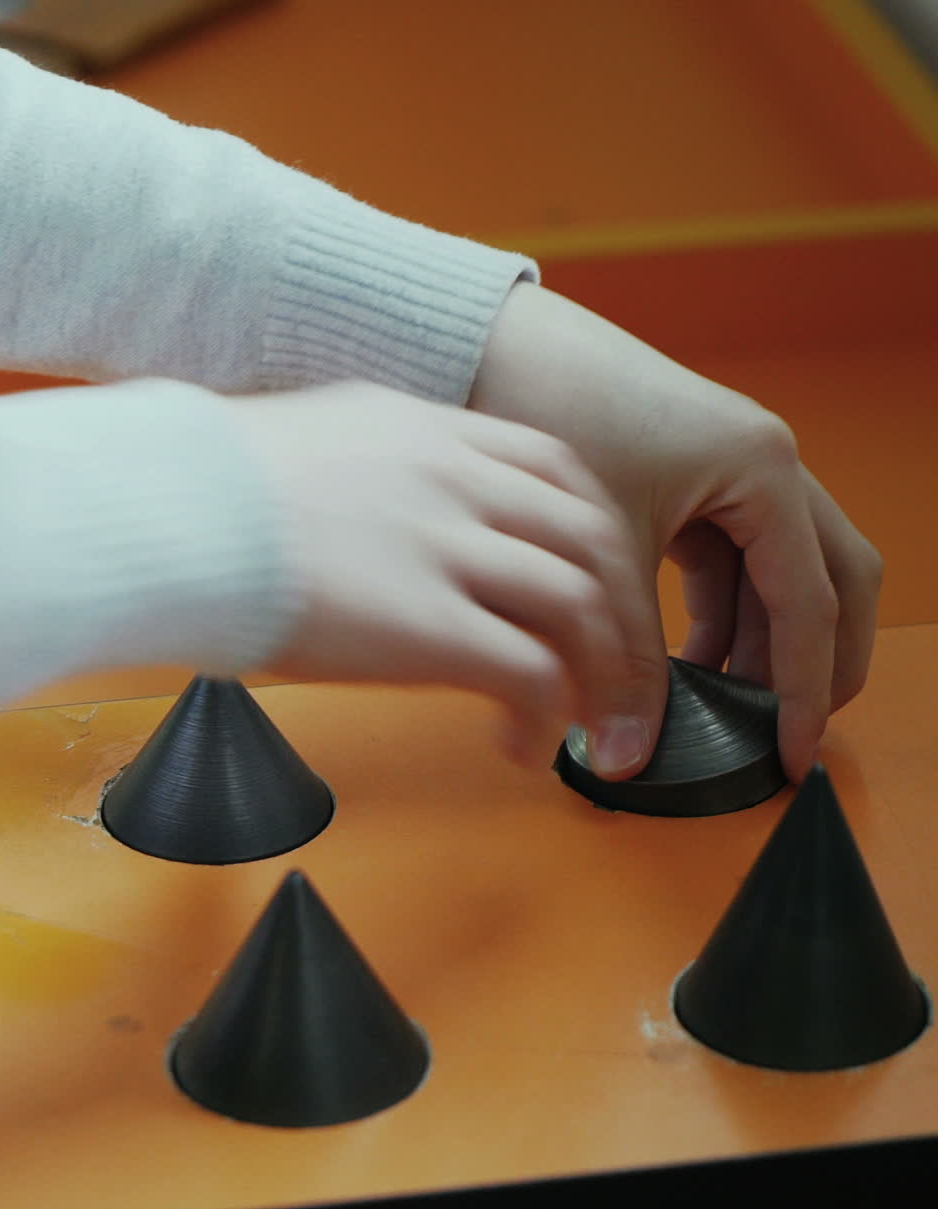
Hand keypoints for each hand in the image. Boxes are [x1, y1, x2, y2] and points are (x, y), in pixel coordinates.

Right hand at [227, 381, 650, 767]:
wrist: (165, 512)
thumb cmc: (208, 490)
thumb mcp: (312, 445)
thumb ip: (375, 470)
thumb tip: (385, 517)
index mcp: (430, 432)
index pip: (560, 471)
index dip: (598, 538)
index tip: (602, 586)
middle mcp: (456, 480)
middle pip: (596, 542)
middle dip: (630, 618)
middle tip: (631, 676)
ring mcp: (446, 548)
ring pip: (583, 608)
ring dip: (610, 678)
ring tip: (599, 729)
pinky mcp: (426, 625)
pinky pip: (529, 673)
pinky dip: (545, 717)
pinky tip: (522, 746)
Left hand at [469, 283, 881, 781]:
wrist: (482, 347)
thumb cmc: (545, 409)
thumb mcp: (599, 550)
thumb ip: (625, 653)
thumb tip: (629, 743)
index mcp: (762, 469)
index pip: (812, 604)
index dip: (806, 691)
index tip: (791, 755)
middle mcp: (761, 463)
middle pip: (832, 581)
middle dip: (816, 662)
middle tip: (780, 733)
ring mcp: (726, 470)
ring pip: (780, 574)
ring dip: (761, 643)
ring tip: (717, 708)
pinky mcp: (686, 479)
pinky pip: (729, 561)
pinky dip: (719, 615)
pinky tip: (682, 658)